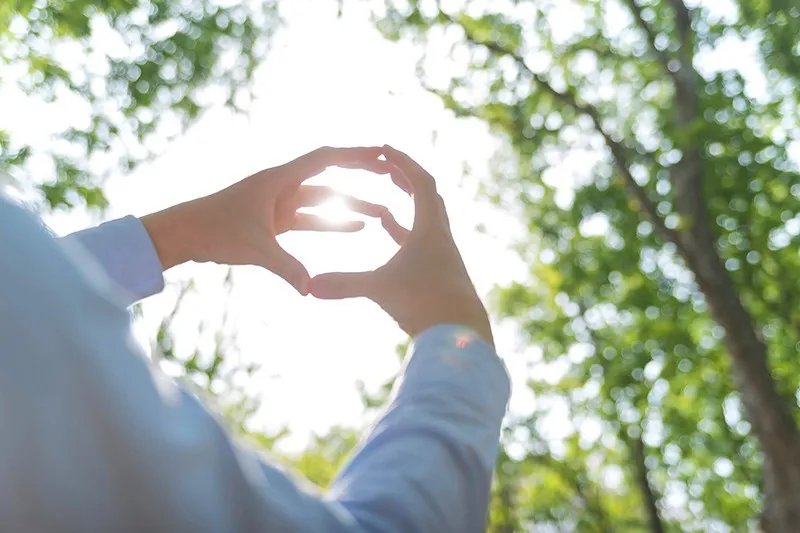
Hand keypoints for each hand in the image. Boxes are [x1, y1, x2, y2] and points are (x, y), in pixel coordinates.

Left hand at [141, 147, 388, 294]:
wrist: (183, 233)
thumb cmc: (213, 230)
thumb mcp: (254, 248)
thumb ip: (285, 267)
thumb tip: (309, 288)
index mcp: (280, 179)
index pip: (326, 159)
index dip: (355, 155)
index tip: (382, 155)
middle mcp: (284, 186)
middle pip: (331, 176)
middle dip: (361, 176)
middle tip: (390, 175)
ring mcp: (280, 203)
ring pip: (325, 201)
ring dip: (351, 206)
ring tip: (382, 214)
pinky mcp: (276, 220)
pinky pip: (312, 219)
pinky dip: (333, 223)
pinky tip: (356, 230)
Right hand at [310, 145, 493, 345]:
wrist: (461, 335)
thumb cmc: (425, 304)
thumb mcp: (380, 289)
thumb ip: (343, 284)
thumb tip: (308, 286)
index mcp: (431, 229)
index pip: (421, 182)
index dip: (403, 163)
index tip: (385, 150)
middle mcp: (441, 237)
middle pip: (428, 196)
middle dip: (405, 178)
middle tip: (385, 167)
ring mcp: (444, 255)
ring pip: (426, 220)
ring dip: (407, 205)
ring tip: (384, 196)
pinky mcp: (441, 272)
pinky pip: (422, 242)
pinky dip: (405, 232)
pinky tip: (390, 231)